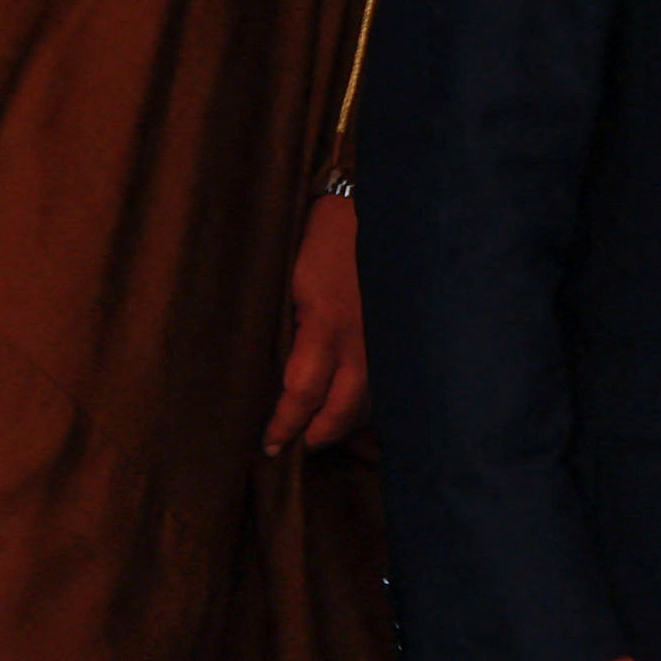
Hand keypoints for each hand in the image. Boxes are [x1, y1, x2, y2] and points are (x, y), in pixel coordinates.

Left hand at [266, 191, 367, 451]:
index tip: (269, 444)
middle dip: (316, 437)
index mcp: (325, 325)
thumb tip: (261, 372)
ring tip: (315, 434)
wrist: (376, 213)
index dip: (285, 425)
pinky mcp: (399, 340)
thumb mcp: (286, 280)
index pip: (302, 393)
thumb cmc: (319, 241)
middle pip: (341, 412)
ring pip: (367, 405)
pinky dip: (365, 403)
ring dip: (341, 424)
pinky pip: (385, 385)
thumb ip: (280, 326)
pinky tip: (349, 408)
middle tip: (291, 448)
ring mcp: (385, 343)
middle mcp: (361, 342)